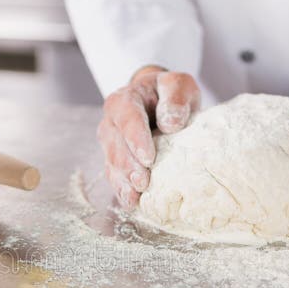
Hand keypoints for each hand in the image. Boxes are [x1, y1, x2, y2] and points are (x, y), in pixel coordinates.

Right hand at [97, 66, 200, 207]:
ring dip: (123, 181)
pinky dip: (122, 190)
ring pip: (112, 164)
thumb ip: (176, 97)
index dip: (136, 139)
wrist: (156, 101)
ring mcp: (109, 143)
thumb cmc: (168, 94)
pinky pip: (114, 176)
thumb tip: (170, 123)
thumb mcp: (179, 85)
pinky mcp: (113, 161)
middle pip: (116, 146)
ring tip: (135, 196)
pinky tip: (131, 202)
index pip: (127, 119)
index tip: (148, 158)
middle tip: (142, 183)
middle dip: (128, 166)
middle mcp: (111, 122)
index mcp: (124, 100)